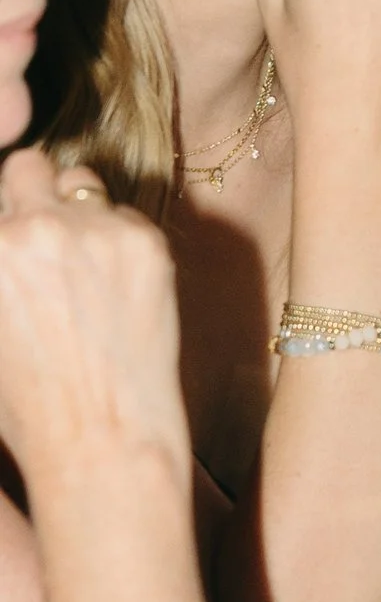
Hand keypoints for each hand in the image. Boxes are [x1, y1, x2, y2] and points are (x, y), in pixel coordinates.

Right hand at [0, 152, 188, 488]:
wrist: (100, 434)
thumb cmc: (25, 399)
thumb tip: (7, 243)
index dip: (5, 215)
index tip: (13, 233)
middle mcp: (32, 228)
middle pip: (28, 167)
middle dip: (32, 194)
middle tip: (44, 236)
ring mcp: (93, 229)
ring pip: (82, 183)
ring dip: (77, 211)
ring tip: (81, 268)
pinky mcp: (145, 240)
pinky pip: (124, 215)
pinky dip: (118, 241)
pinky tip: (115, 291)